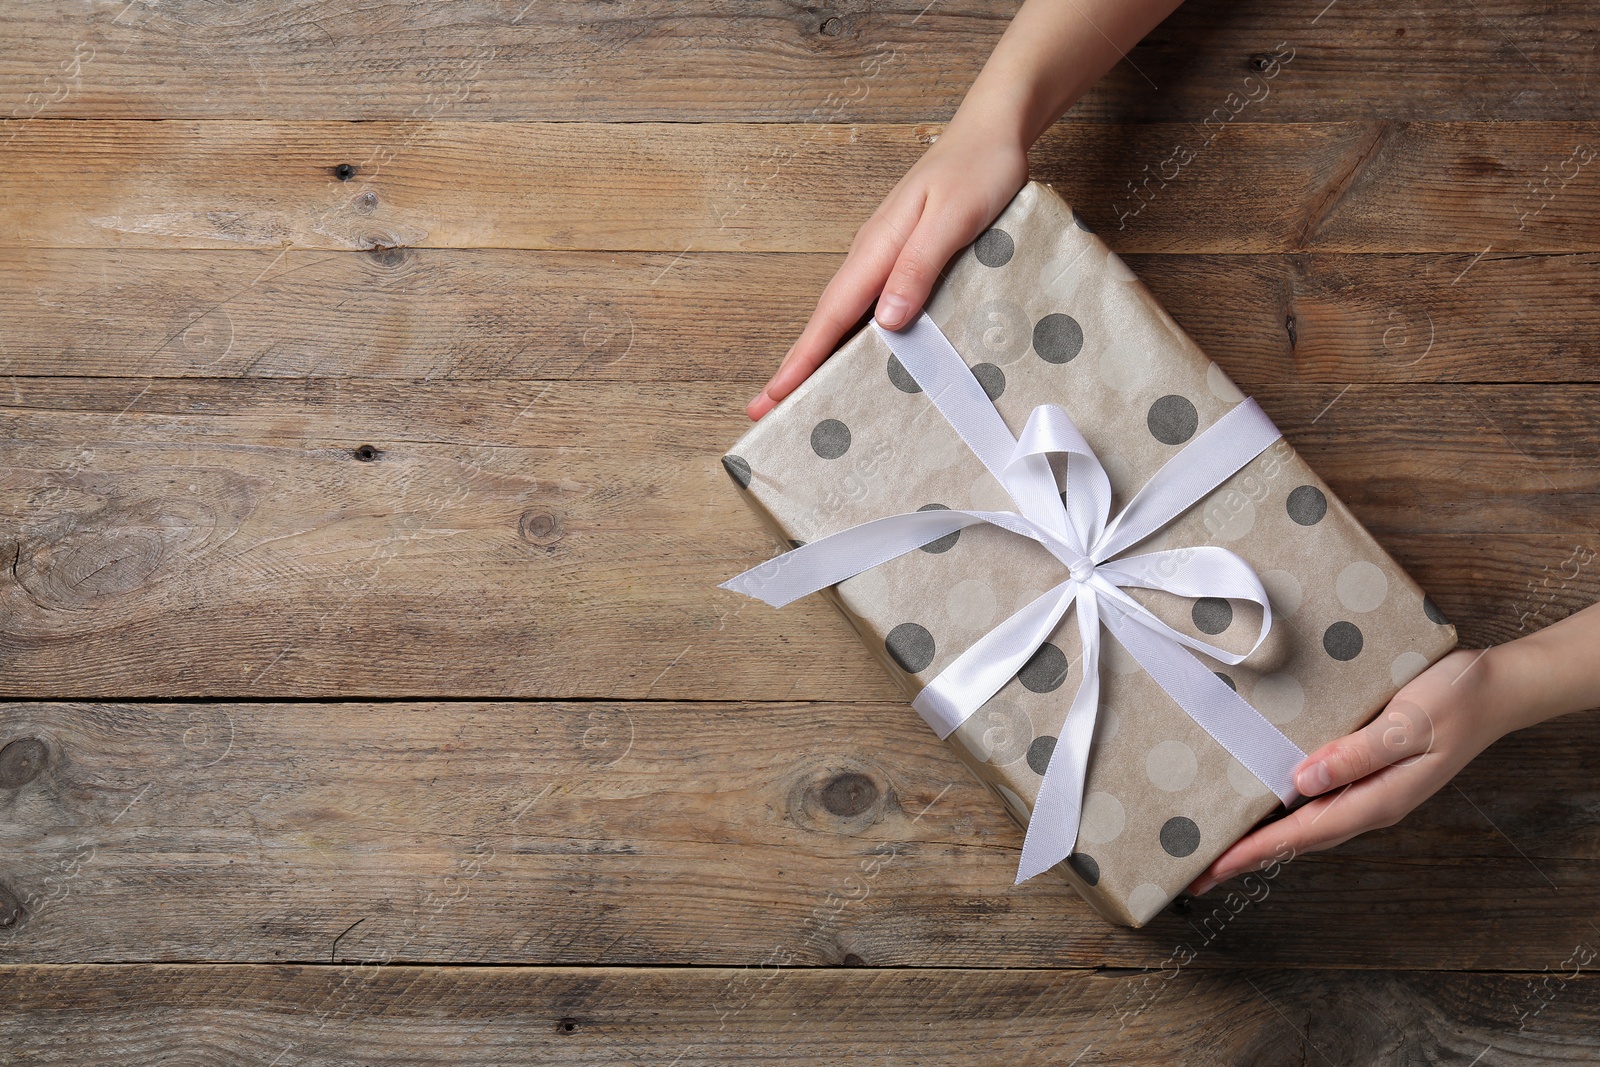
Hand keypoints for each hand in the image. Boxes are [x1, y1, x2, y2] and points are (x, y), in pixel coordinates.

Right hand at [747, 123, 1028, 419]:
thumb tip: (886, 321)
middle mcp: (871, 255)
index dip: (803, 359)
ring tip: (800, 396)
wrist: (993, 130)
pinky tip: (856, 357)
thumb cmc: (979, 169)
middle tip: (766, 410)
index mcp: (876, 247)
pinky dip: (852, 336)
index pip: (831, 315)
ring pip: (845, 317)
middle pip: (826, 321)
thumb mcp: (953, 218)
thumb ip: (918, 267)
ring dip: (820, 355)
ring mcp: (884, 256)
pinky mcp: (902, 259)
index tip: (776, 396)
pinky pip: (868, 306)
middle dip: (796, 367)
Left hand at [1185, 648, 1504, 896]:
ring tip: (1218, 845)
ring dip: (1263, 837)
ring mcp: (1369, 789)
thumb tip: (1301, 781)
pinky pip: (1316, 799)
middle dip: (1247, 856)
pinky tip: (1264, 801)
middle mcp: (1368, 802)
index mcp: (1377, 798)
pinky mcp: (1367, 770)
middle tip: (1196, 871)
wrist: (1496, 689)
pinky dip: (1284, 808)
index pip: (1301, 833)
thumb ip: (1357, 754)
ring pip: (1305, 823)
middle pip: (1296, 838)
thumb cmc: (1455, 700)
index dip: (1254, 851)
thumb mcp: (1408, 724)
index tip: (1213, 867)